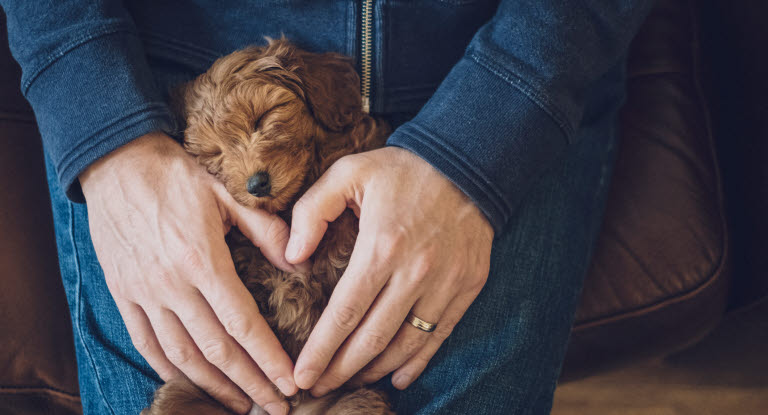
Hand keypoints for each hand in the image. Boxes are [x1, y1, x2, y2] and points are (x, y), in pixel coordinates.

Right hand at [80, 132, 299, 414]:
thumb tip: (299, 265)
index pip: (242, 323)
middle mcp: (171, 284)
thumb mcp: (229, 194)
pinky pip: (145, 342)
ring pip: (181, 354)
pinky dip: (169, 369)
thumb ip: (266, 231)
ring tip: (241, 404)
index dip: (268, 359)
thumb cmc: (178, 175)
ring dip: (214, 385)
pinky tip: (193, 382)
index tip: (290, 383)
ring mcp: (143, 292)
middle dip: (250, 383)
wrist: (117, 162)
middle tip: (277, 407)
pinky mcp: (122, 293)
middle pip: (216, 349)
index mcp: (202, 260)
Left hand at [285, 146, 493, 394]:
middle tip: (319, 388)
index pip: (344, 313)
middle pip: (372, 338)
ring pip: (406, 344)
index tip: (302, 375)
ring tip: (350, 380)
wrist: (469, 162)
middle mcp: (415, 272)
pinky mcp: (468, 286)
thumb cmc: (402, 170)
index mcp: (381, 247)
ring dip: (375, 369)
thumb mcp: (348, 172)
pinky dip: (418, 362)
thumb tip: (292, 256)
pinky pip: (440, 334)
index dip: (321, 350)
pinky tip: (398, 377)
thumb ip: (312, 211)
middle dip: (341, 370)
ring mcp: (446, 283)